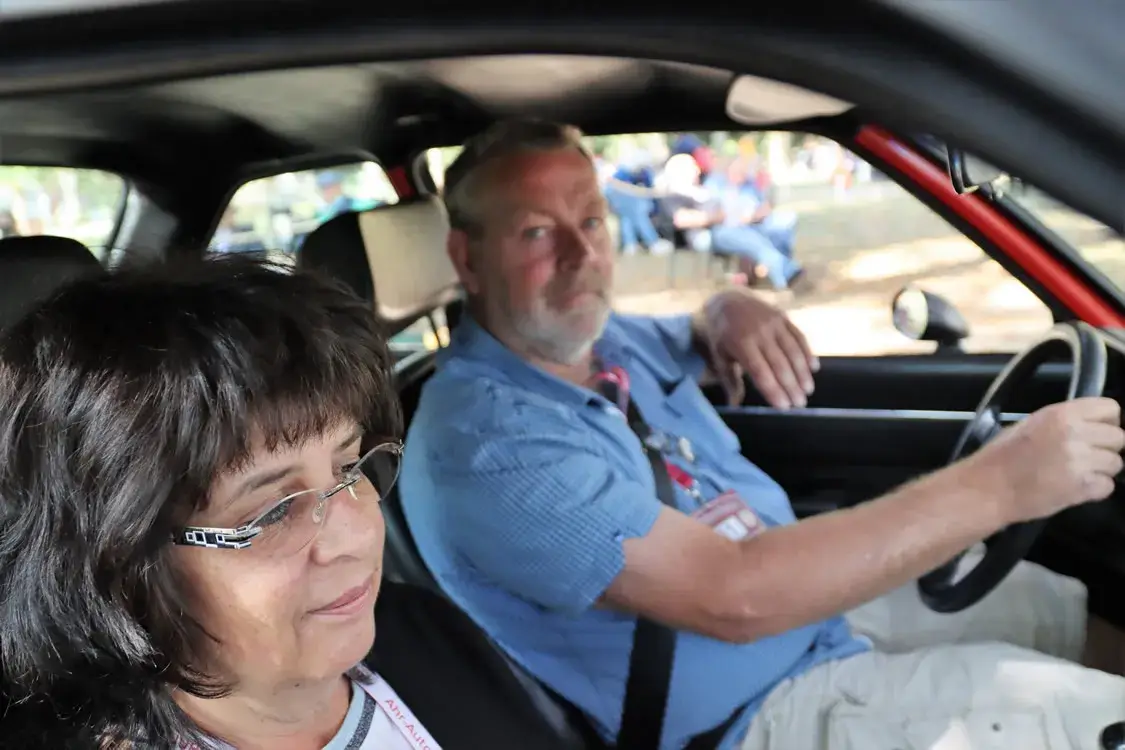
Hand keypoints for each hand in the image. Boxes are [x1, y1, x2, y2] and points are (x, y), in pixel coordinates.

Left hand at [696, 287, 817, 408]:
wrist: (728, 300)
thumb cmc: (722, 334)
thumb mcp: (720, 356)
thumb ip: (729, 379)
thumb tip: (734, 404)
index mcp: (740, 344)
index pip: (760, 372)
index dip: (773, 390)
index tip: (783, 407)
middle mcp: (759, 333)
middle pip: (780, 364)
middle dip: (791, 386)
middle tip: (800, 404)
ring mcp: (773, 323)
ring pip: (793, 351)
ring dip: (803, 373)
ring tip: (808, 390)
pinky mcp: (783, 317)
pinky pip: (799, 336)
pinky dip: (808, 353)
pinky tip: (814, 368)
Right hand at [973, 397, 1124, 523]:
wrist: (987, 488)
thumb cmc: (1001, 456)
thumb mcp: (1030, 424)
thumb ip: (1063, 422)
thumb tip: (1090, 425)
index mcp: (1061, 414)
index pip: (1111, 409)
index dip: (1106, 422)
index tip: (1095, 432)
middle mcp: (1074, 434)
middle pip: (1119, 438)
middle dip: (1105, 448)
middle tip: (1084, 456)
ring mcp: (1080, 462)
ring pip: (1116, 463)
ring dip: (1100, 470)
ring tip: (1077, 474)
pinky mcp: (1082, 488)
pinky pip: (1108, 486)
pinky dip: (1095, 490)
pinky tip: (1075, 488)